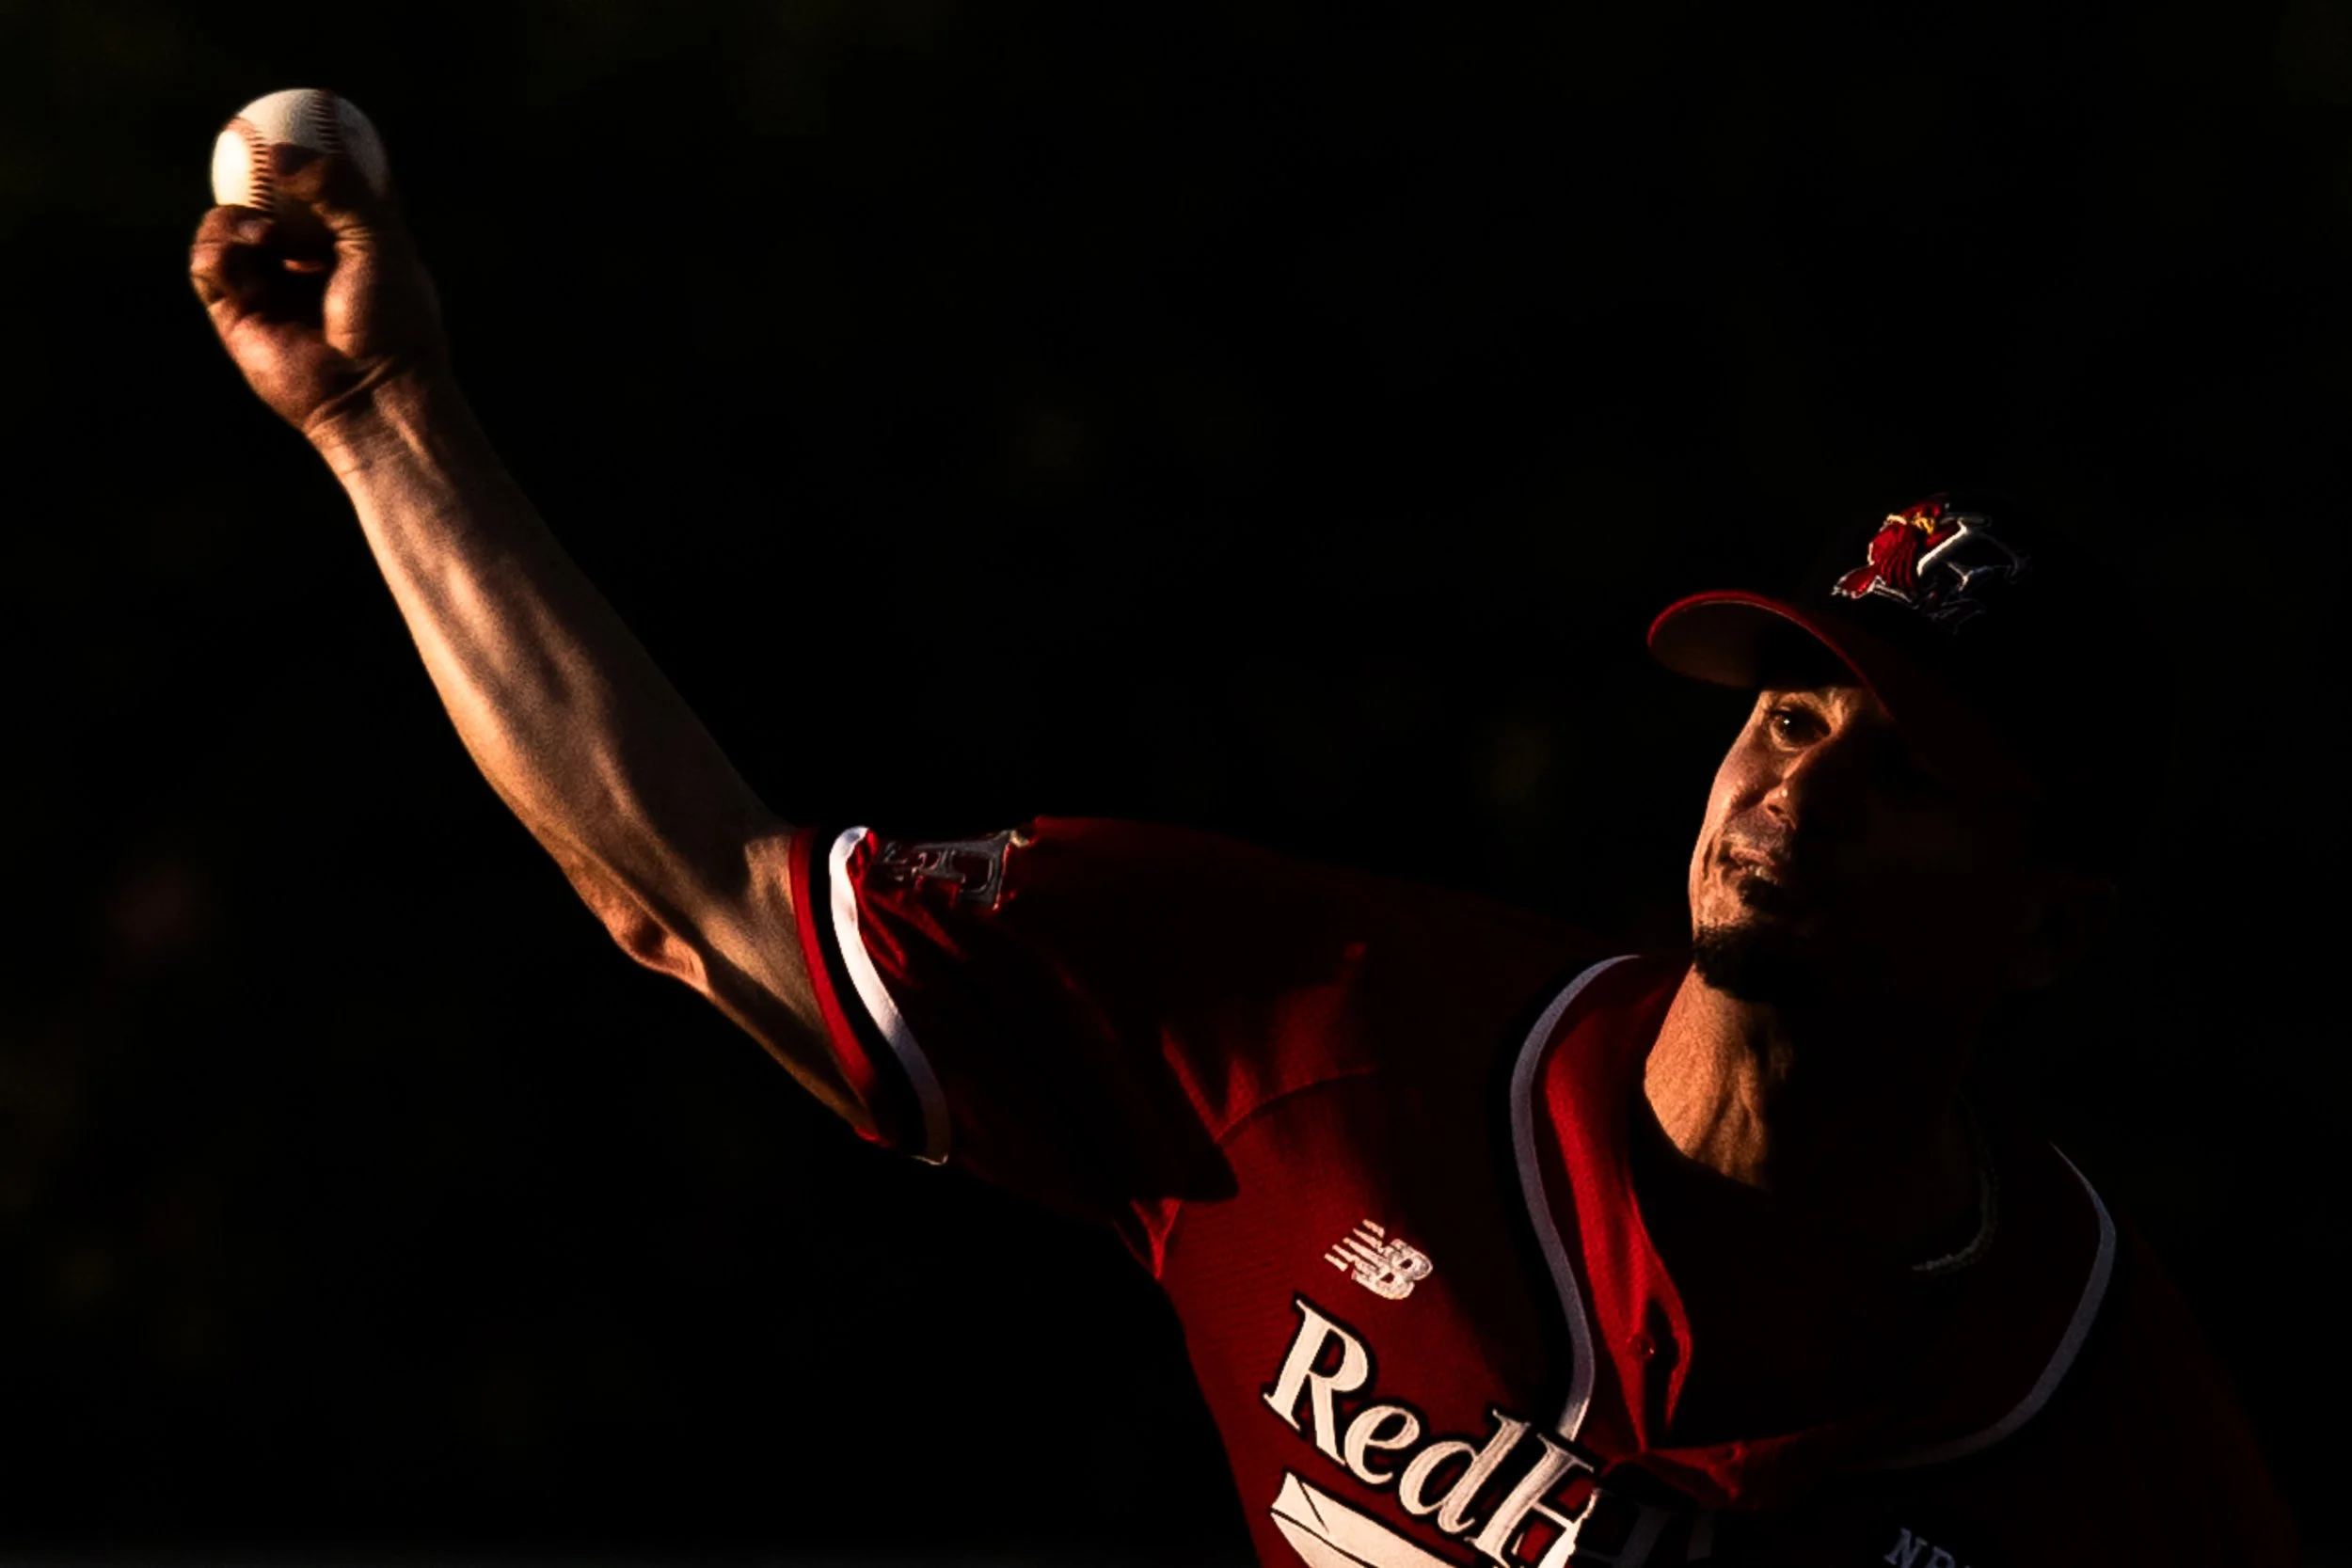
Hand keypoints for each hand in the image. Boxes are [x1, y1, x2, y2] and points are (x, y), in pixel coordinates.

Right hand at [189, 152, 450, 440]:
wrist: (373, 391)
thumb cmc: (393, 320)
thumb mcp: (378, 239)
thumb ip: (337, 187)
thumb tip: (277, 154)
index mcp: (354, 248)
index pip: (328, 191)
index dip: (312, 156)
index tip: (304, 116)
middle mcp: (309, 266)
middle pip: (269, 203)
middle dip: (254, 174)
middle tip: (246, 140)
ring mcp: (271, 288)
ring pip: (229, 227)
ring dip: (236, 215)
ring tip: (265, 230)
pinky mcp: (237, 314)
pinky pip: (208, 262)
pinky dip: (219, 244)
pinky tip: (250, 246)